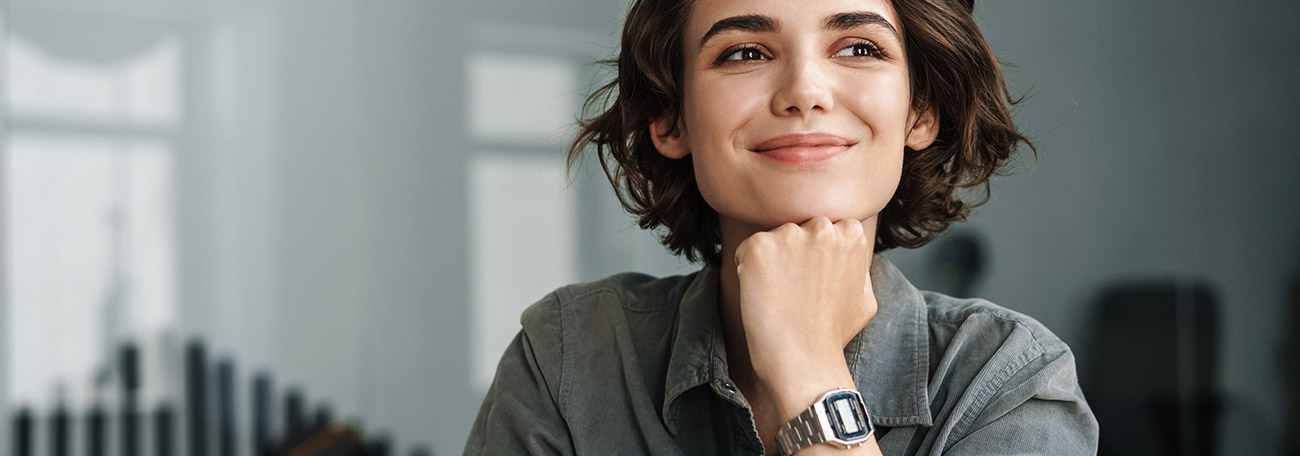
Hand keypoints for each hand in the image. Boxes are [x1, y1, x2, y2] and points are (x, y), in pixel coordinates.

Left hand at [733, 216, 877, 415]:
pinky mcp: (759, 247)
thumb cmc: (832, 335)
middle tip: (794, 291)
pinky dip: (746, 270)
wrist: (804, 361)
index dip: (814, 255)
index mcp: (851, 234)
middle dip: (792, 253)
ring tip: (779, 297)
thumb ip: (858, 266)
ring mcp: (790, 235)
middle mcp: (822, 227)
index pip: (824, 228)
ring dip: (770, 262)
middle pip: (797, 229)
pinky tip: (762, 295)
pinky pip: (745, 250)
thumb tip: (849, 253)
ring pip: (772, 239)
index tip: (812, 281)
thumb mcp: (865, 297)